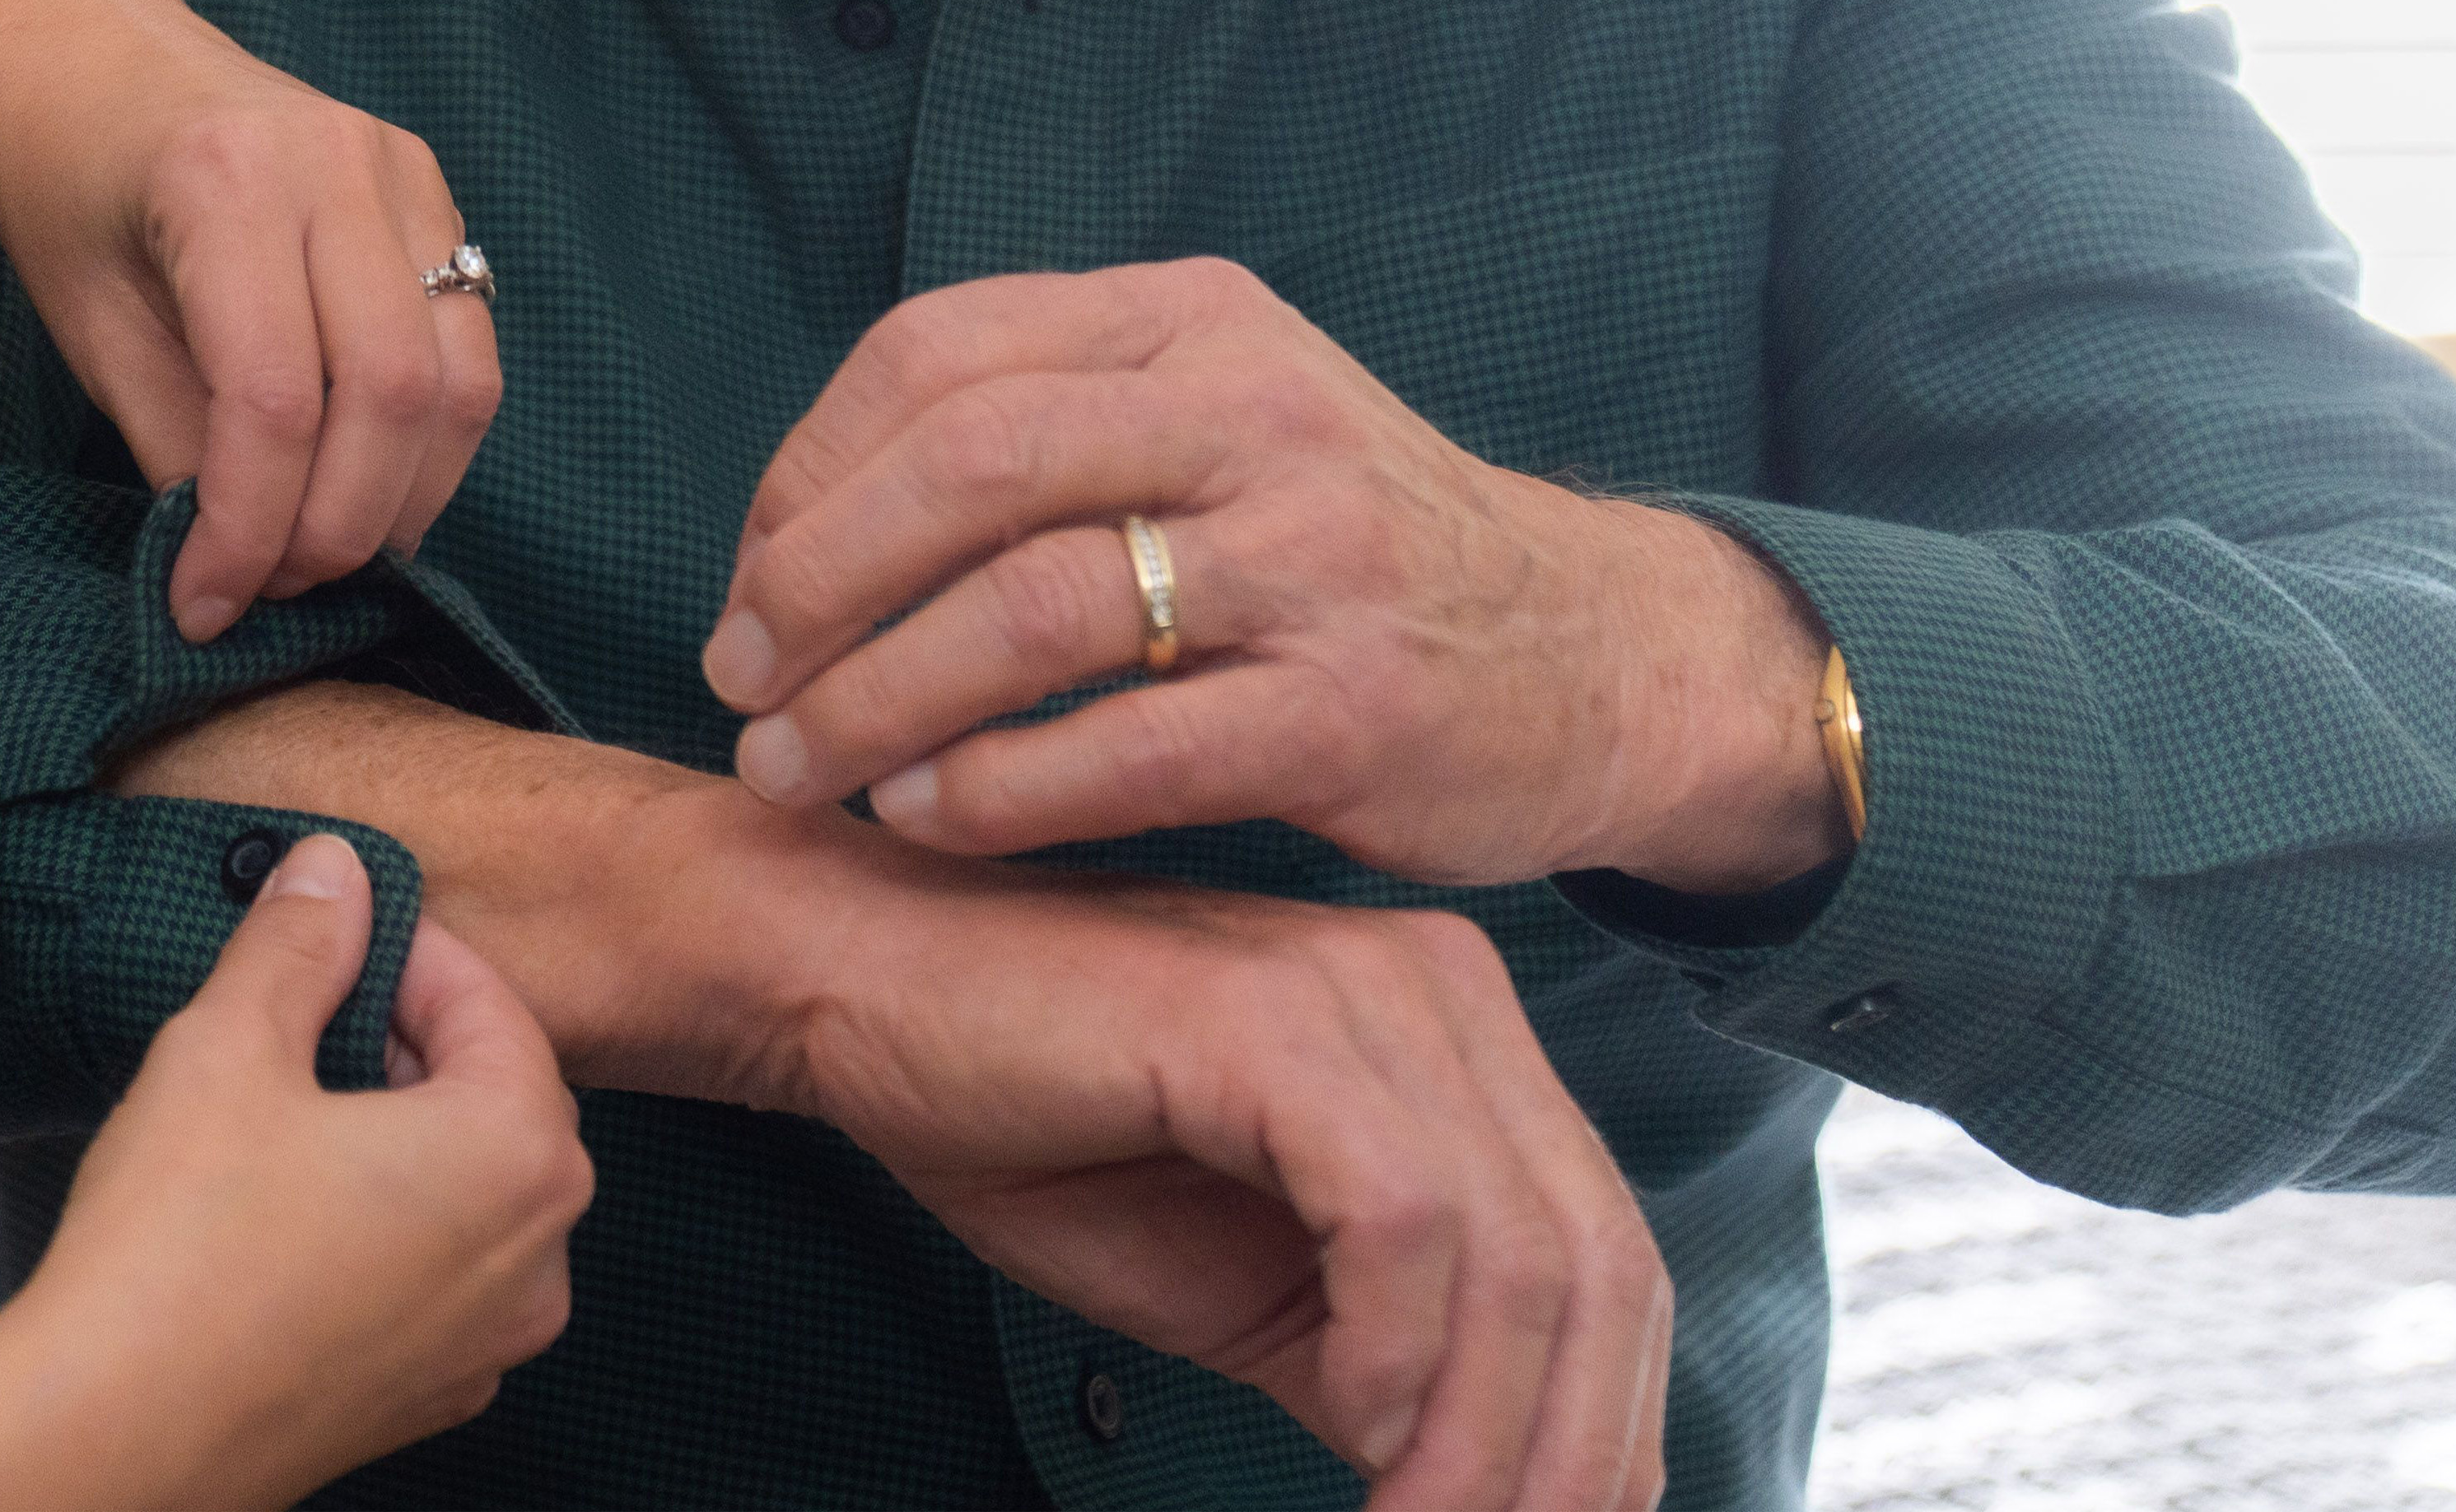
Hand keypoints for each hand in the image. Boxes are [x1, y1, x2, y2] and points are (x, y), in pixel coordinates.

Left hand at [0, 0, 499, 639]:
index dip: (249, 528)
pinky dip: (429, 443)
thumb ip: (174, 442)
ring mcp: (401, 169)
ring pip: (457, 379)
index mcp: (225, 181)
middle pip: (390, 392)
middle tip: (276, 590)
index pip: (276, 399)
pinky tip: (366, 486)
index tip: (206, 606)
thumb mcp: (88, 326)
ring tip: (323, 555)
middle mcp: (335, 162)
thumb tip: (244, 562)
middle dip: (340, 526)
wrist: (92, 60)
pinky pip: (468, 346)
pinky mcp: (432, 191)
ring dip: (403, 499)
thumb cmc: (68, 190)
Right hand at [0, 836, 585, 1511]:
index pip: (494, 1006)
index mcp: (518, 1154)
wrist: (118, 1435)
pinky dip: (382, 1229)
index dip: (407, 951)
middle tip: (301, 1016)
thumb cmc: (178, 1251)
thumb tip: (330, 871)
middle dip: (408, 1045)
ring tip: (283, 1115)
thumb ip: (296, 945)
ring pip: (469, 1195)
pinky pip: (433, 1278)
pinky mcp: (430, 1396)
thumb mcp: (227, 1050)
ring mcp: (490, 1342)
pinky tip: (281, 1218)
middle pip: (498, 1101)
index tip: (330, 930)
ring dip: (397, 1139)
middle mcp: (537, 1257)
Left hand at [693, 260, 1839, 891]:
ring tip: (799, 772)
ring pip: (1032, 608)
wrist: (1594, 656)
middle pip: (967, 464)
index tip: (749, 583)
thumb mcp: (1218, 422)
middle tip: (739, 684)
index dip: (806, 474)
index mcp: (1191, 322)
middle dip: (814, 583)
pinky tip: (925, 821)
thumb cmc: (1348, 554)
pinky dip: (995, 791)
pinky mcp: (1349, 710)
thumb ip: (1046, 431)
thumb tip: (806, 518)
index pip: (935, 354)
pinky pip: (1126, 747)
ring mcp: (1310, 561)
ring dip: (876, 701)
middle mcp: (1251, 414)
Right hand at [759, 863, 1672, 1511]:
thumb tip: (1489, 1485)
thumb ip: (1379, 1368)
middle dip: (1571, 1457)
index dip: (1607, 1431)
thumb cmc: (1032, 1127)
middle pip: (1600, 1266)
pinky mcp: (1275, 1017)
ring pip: (1520, 1256)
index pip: (1605, 1260)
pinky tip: (1354, 1424)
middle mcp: (1445, 994)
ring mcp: (1367, 992)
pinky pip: (1401, 1214)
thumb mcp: (1252, 1289)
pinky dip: (1398, 1350)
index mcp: (1460, 1042)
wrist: (847, 994)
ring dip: (1482, 1439)